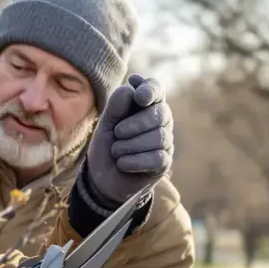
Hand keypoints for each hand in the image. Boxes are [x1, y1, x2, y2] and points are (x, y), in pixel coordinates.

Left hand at [84, 74, 172, 207]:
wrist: (103, 178)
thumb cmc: (107, 145)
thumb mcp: (106, 124)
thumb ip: (116, 106)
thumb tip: (129, 89)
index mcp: (146, 105)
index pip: (156, 89)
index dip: (150, 89)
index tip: (138, 95)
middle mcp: (160, 121)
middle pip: (159, 114)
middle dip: (135, 123)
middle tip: (117, 132)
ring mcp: (165, 142)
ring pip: (159, 137)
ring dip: (130, 145)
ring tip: (116, 151)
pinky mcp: (164, 162)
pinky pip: (156, 158)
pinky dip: (134, 161)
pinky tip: (122, 163)